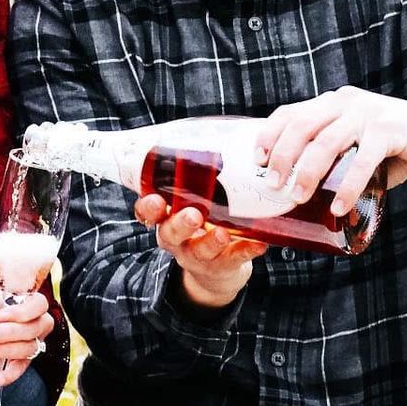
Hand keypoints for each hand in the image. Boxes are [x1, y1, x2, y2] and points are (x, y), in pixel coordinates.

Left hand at [0, 289, 54, 387]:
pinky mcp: (22, 361)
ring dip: (5, 350)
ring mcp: (32, 343)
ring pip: (28, 348)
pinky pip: (21, 369)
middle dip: (8, 333)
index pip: (39, 304)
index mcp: (29, 302)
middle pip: (33, 328)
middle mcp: (36, 322)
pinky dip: (10, 375)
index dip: (23, 311)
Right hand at [134, 193, 266, 308]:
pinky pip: (233, 260)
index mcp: (166, 219)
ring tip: (223, 233)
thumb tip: (214, 134)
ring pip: (199, 251)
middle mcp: (177, 239)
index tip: (156, 200)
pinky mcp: (221, 266)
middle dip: (181, 224)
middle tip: (193, 215)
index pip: (148, 214)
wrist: (214, 270)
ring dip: (211, 241)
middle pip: (171, 233)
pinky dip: (246, 250)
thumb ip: (194, 181)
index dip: (148, 209)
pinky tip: (258, 243)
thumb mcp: (190, 204)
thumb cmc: (202, 224)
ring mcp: (197, 256)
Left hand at [254, 89, 406, 214]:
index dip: (269, 134)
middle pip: (301, 125)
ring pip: (326, 141)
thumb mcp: (358, 141)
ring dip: (307, 173)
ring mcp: (368, 114)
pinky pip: (362, 159)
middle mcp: (346, 103)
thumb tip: (304, 195)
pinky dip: (347, 185)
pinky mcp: (390, 130)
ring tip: (297, 198)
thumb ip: (336, 158)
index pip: (291, 112)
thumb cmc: (394, 142)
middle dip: (282, 157)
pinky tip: (339, 206)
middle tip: (274, 185)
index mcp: (333, 103)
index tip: (256, 160)